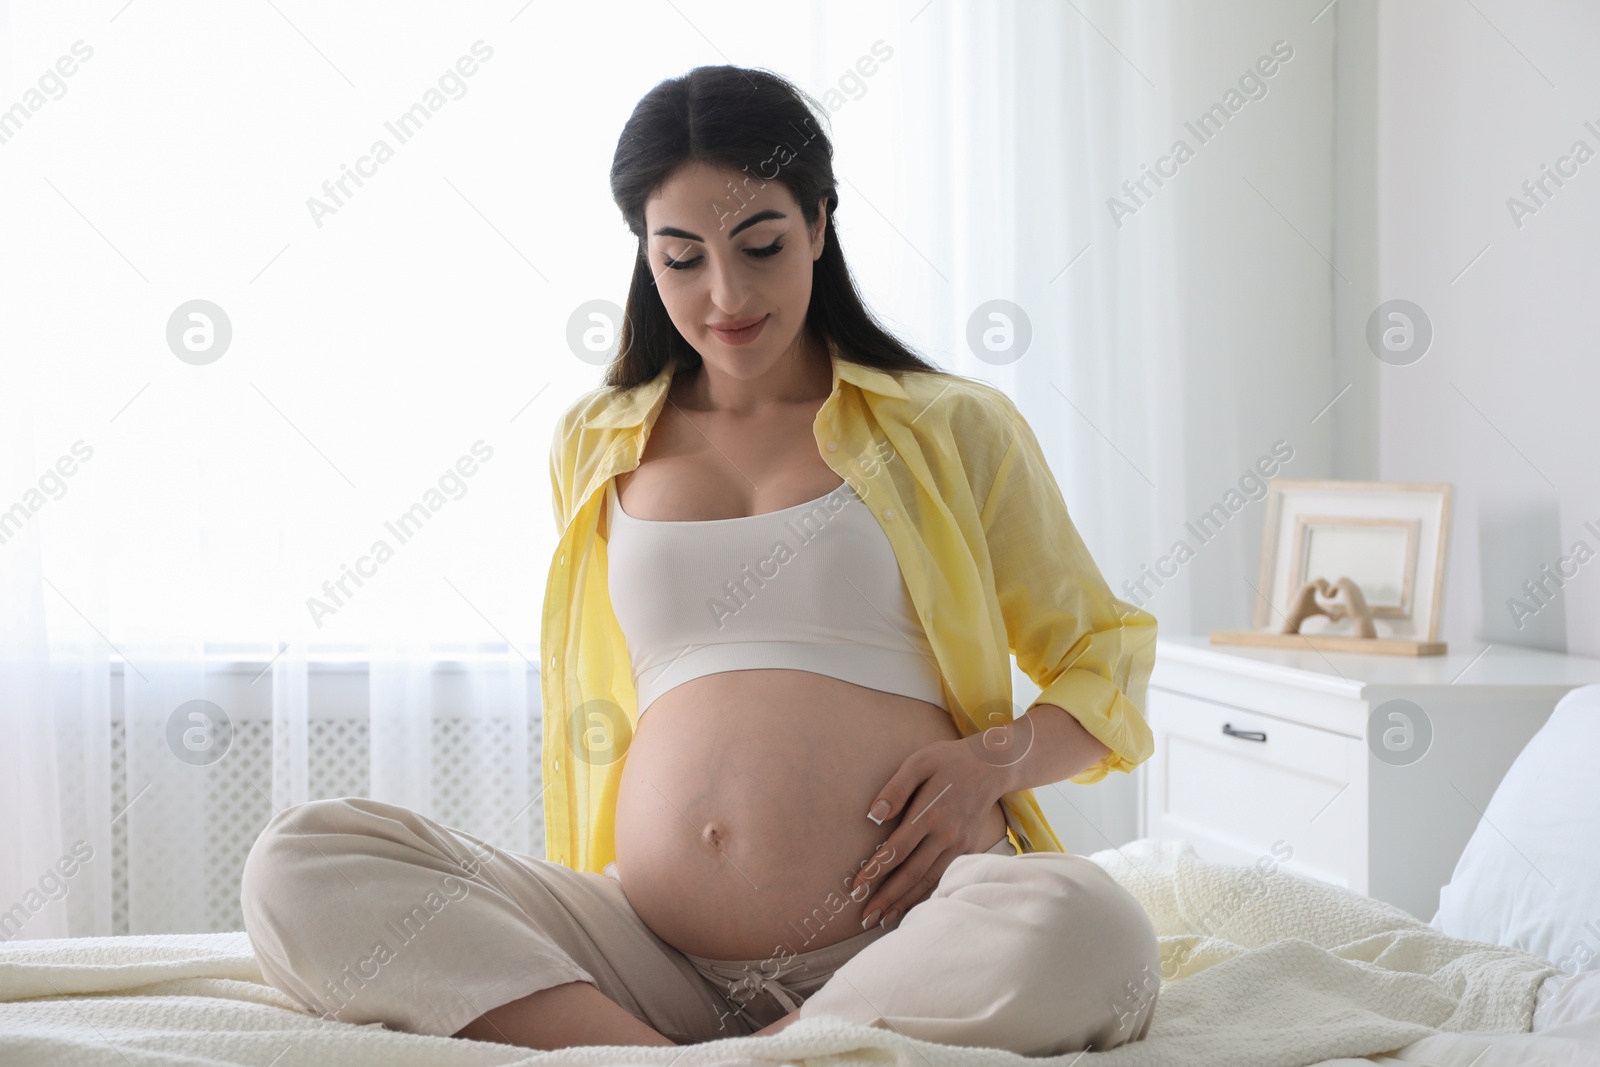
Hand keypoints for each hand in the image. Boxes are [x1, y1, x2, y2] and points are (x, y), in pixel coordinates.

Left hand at [847, 734, 1011, 928]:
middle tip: (865, 917)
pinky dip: (928, 895)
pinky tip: (913, 906)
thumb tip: (873, 815)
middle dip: (886, 898)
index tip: (856, 887)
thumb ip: (896, 788)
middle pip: (912, 874)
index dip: (875, 871)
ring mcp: (959, 845)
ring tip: (883, 919)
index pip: (897, 850)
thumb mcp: (919, 762)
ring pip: (929, 881)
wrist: (993, 766)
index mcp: (929, 814)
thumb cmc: (949, 761)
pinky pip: (945, 877)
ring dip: (905, 902)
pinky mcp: (968, 849)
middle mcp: (946, 835)